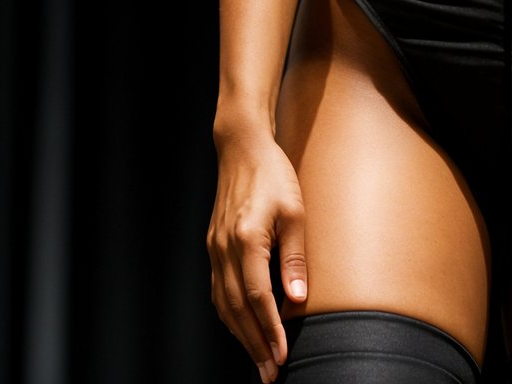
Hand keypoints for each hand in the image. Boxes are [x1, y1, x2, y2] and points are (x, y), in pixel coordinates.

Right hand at [207, 128, 307, 382]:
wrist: (242, 149)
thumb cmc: (273, 176)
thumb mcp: (295, 211)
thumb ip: (294, 257)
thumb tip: (298, 300)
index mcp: (246, 239)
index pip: (257, 297)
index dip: (269, 330)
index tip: (282, 355)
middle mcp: (224, 249)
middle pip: (236, 309)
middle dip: (254, 344)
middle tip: (271, 373)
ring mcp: (214, 249)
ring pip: (223, 305)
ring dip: (241, 335)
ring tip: (259, 359)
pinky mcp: (213, 248)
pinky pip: (218, 291)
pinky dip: (229, 315)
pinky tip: (242, 327)